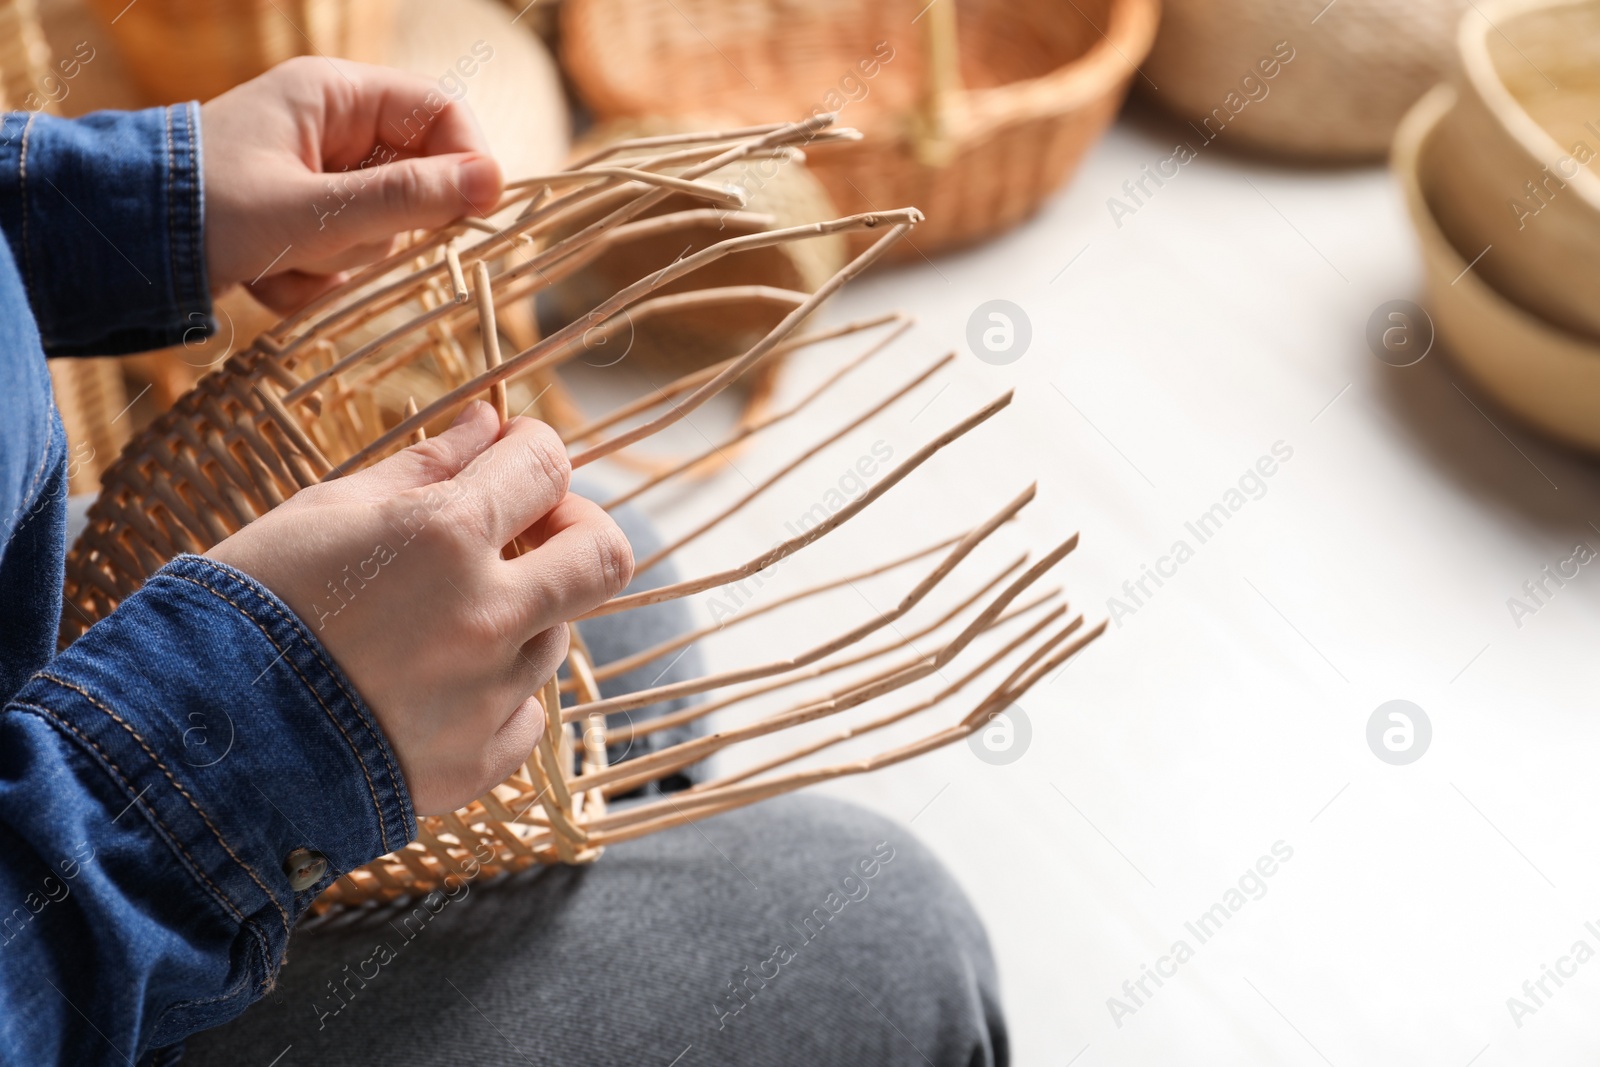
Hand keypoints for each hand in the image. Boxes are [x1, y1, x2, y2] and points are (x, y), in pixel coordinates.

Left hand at [200, 56, 504, 312]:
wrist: (119, 247)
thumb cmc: (208, 213)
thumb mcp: (314, 211)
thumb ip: (406, 199)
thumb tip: (493, 183)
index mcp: (335, 96)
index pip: (441, 114)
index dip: (466, 164)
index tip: (473, 217)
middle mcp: (332, 128)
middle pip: (415, 181)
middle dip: (379, 232)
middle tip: (333, 248)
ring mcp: (317, 176)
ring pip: (380, 229)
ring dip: (337, 262)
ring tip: (283, 265)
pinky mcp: (300, 219)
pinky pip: (343, 253)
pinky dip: (312, 278)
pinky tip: (267, 277)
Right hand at [206, 403, 634, 814]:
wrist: (193, 746)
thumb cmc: (245, 608)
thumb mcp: (324, 511)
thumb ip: (423, 465)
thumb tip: (488, 426)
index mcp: (446, 536)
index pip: (548, 465)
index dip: (534, 451)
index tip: (513, 458)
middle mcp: (486, 616)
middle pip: (604, 556)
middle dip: (577, 530)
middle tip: (529, 532)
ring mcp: (489, 696)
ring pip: (557, 635)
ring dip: (521, 615)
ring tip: (440, 622)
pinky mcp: (478, 762)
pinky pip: (526, 713)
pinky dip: (497, 694)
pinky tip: (437, 688)